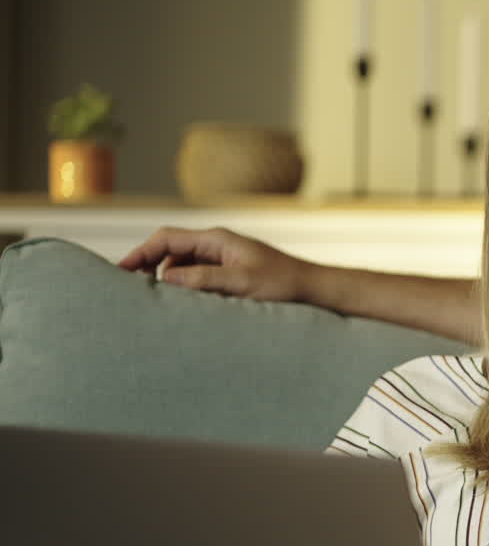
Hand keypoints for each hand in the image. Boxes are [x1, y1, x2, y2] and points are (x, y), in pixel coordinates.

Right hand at [118, 227, 313, 301]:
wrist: (311, 287)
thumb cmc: (282, 283)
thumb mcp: (241, 283)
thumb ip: (203, 279)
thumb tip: (165, 278)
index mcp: (216, 240)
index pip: (166, 239)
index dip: (140, 253)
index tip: (120, 272)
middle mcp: (216, 245)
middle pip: (170, 252)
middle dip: (150, 269)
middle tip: (136, 295)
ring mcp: (222, 258)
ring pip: (182, 267)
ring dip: (171, 283)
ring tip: (163, 306)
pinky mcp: (228, 272)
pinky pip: (198, 278)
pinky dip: (187, 289)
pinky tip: (186, 307)